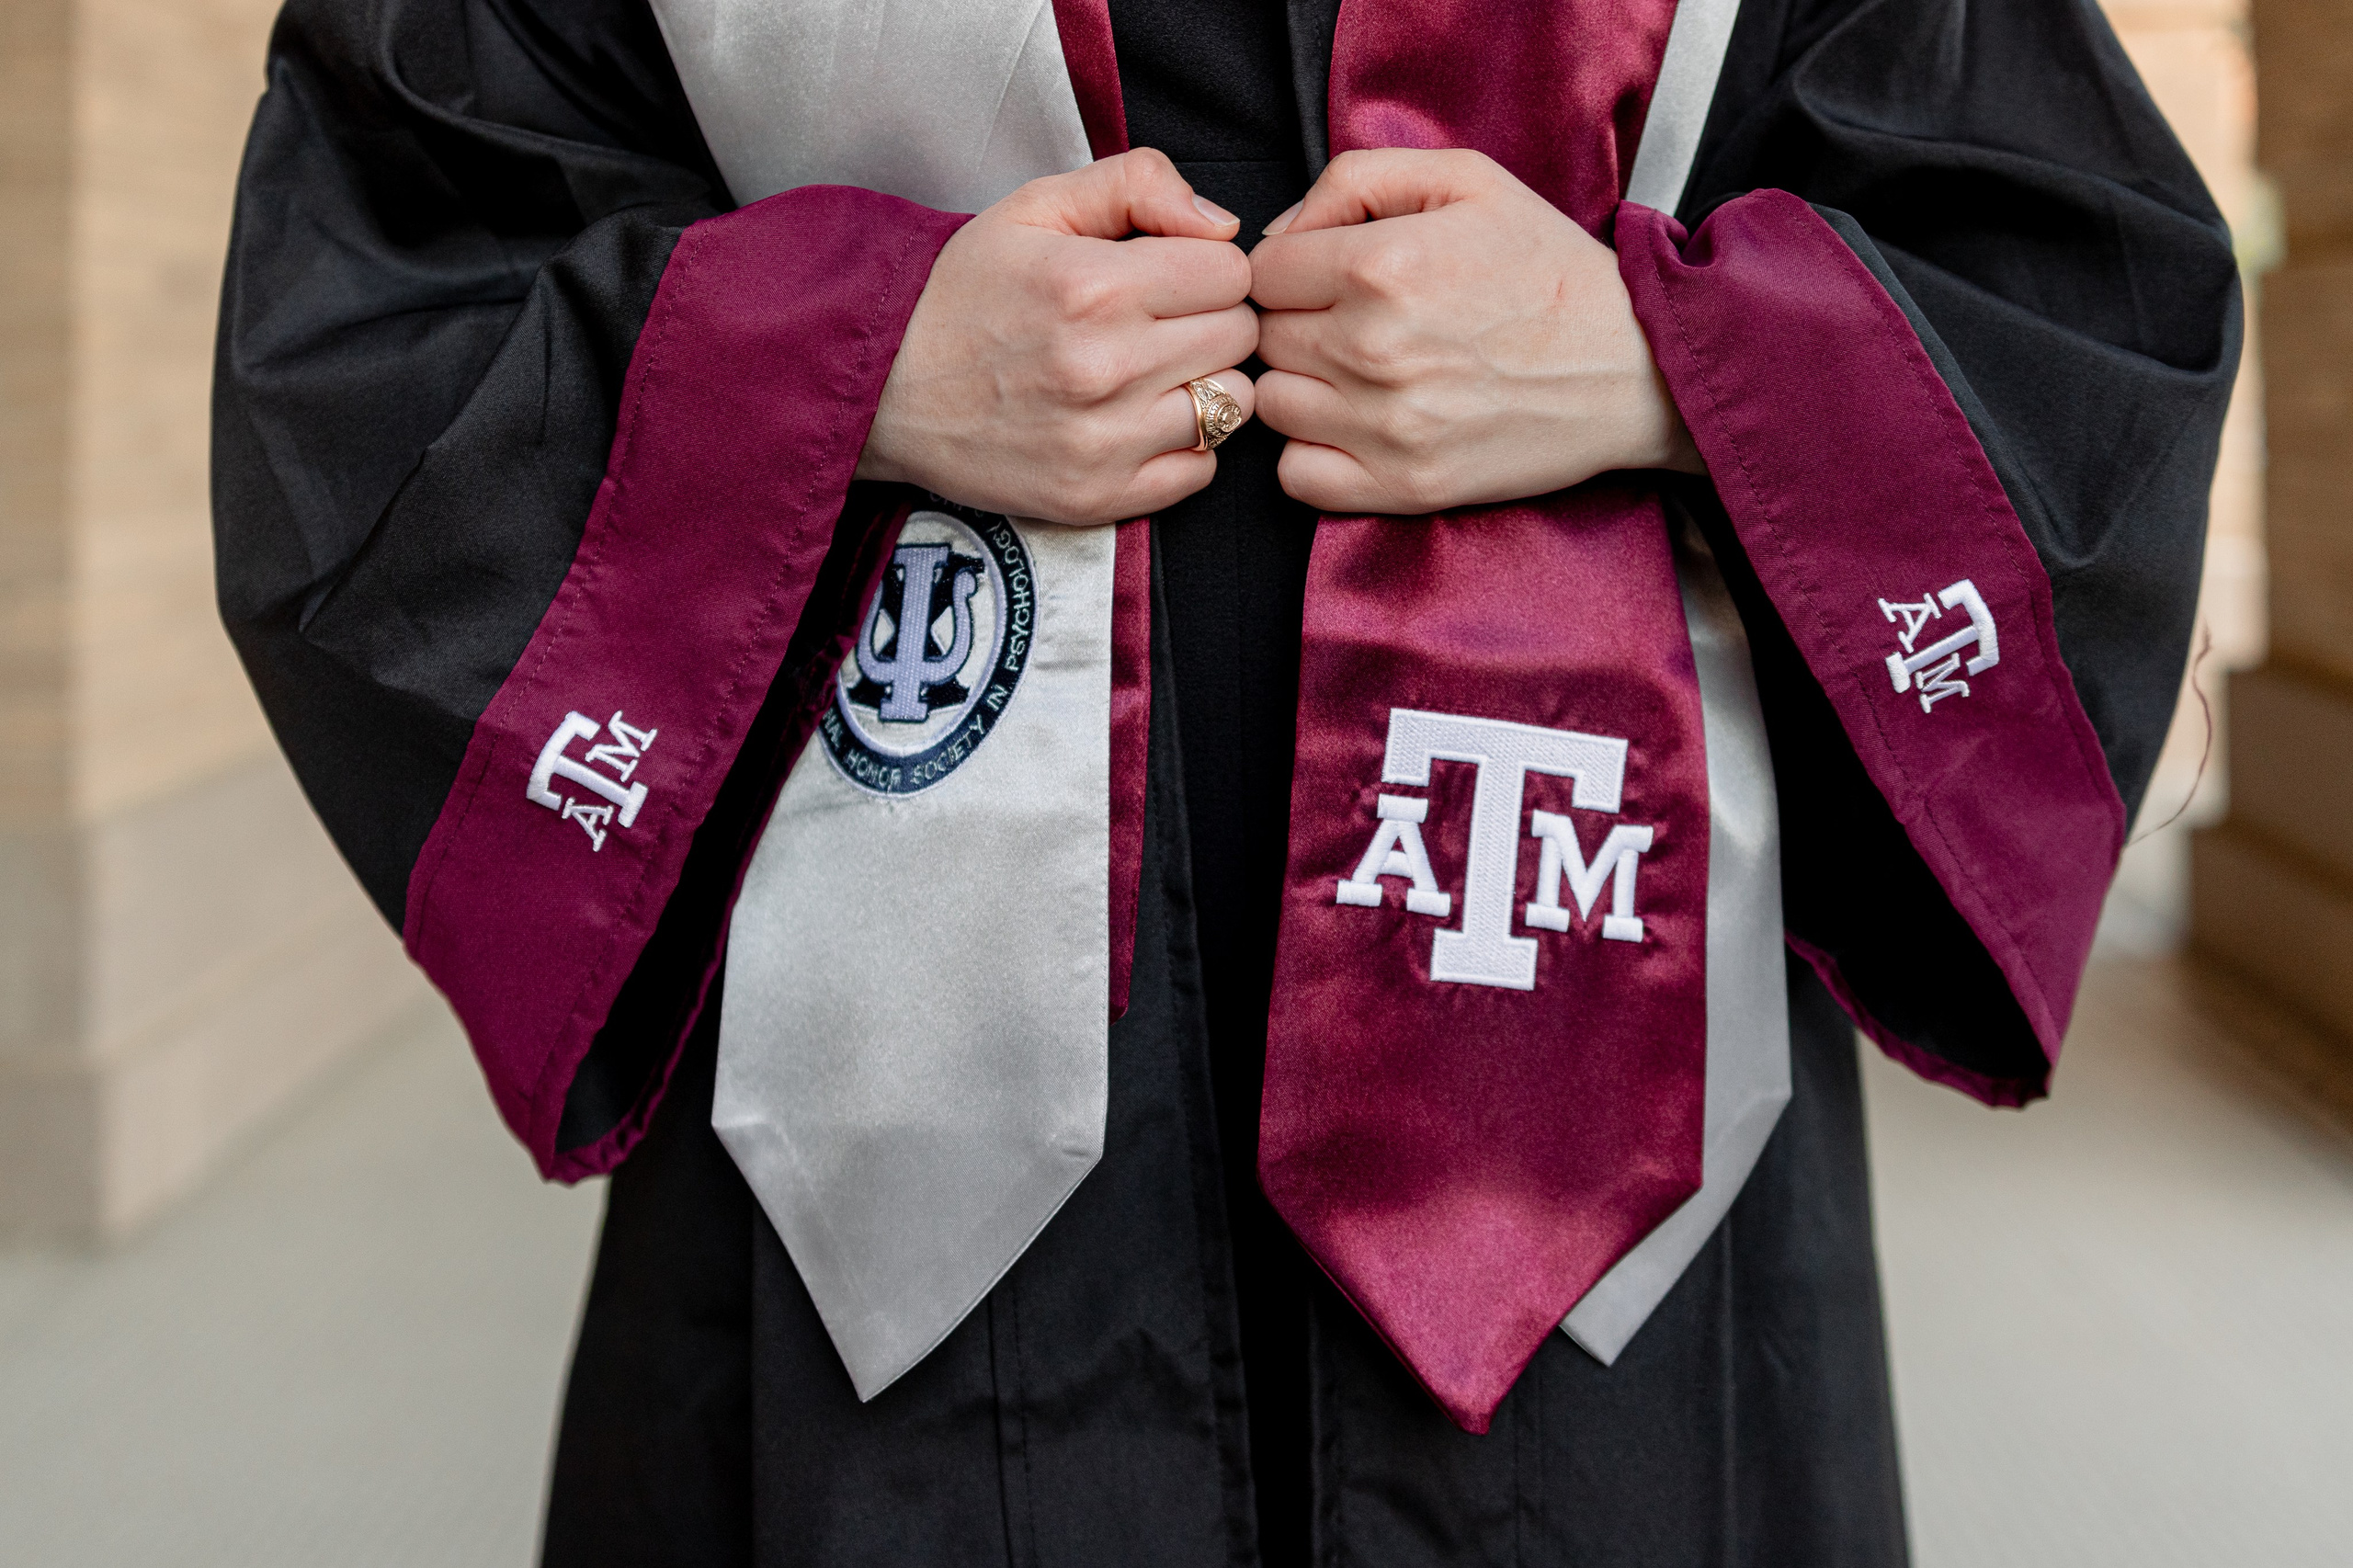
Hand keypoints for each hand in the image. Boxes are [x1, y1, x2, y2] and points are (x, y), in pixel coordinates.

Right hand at [856, 149, 1258, 525]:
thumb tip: (1223, 225)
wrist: (884, 389)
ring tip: (1151, 372)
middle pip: (1240, 336)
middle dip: (1211, 319)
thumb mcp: (1035, 207)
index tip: (1170, 275)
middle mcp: (1104, 368)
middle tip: (1158, 323)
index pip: (1231, 271)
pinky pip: (1202, 471)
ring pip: (1233, 405)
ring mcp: (1103, 441)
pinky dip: (1185, 447)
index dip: (1206, 266)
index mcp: (1094, 286)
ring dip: (1204, 384)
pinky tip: (1138, 421)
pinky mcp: (1097, 497)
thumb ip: (1136, 184)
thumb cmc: (963, 293)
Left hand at [1249, 148, 1701, 515]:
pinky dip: (1312, 456)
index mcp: (1379, 263)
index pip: (1263, 272)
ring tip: (1361, 376)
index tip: (1333, 279)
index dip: (1293, 270)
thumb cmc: (1549, 270)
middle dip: (1299, 325)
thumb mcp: (1466, 180)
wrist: (1635, 368)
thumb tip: (1278, 232)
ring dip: (1304, 389)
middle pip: (1265, 339)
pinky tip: (1357, 429)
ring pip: (1274, 405)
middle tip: (1356, 325)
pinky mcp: (1402, 486)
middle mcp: (1371, 347)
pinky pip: (1296, 476)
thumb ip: (1355, 180)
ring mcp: (1385, 425)